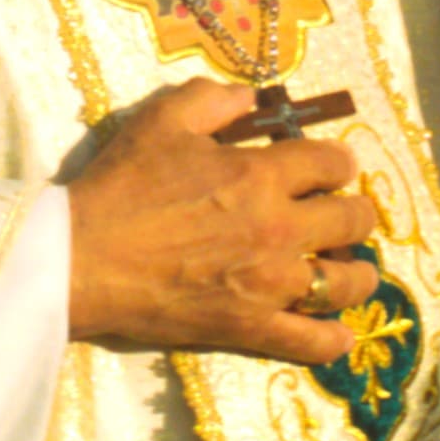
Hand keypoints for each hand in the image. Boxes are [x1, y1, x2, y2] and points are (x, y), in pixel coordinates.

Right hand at [66, 79, 378, 361]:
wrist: (81, 258)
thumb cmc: (120, 186)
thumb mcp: (162, 120)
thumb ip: (213, 100)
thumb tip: (251, 99)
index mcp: (260, 175)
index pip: (331, 162)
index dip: (338, 161)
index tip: (331, 166)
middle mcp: (278, 229)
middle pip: (351, 221)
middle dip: (355, 213)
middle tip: (344, 215)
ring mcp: (268, 284)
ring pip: (345, 283)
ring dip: (358, 275)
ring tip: (351, 271)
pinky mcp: (249, 327)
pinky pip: (309, 342)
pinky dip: (332, 341)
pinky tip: (340, 335)